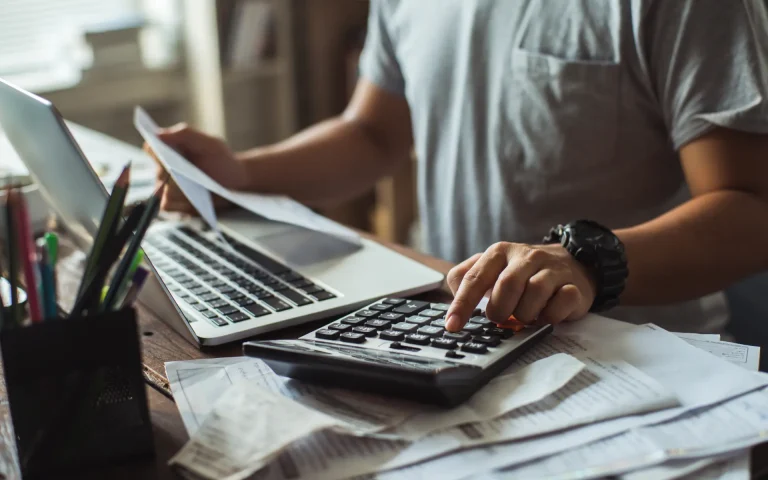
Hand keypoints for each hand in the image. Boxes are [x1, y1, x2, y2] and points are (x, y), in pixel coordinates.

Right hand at [145, 123, 247, 211]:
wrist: (236, 181)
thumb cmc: (222, 159)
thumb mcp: (209, 143)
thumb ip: (185, 134)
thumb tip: (158, 134)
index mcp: (169, 150)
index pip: (151, 149)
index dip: (155, 151)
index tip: (166, 155)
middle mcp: (165, 169)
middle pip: (157, 172)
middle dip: (170, 173)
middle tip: (184, 173)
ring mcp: (169, 188)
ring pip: (160, 191)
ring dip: (175, 190)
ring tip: (193, 187)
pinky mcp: (176, 204)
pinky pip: (167, 205)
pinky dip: (178, 203)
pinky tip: (194, 200)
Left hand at [444, 242, 596, 331]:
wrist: (573, 263)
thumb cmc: (523, 273)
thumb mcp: (493, 269)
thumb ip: (467, 279)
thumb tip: (453, 302)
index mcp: (500, 252)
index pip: (475, 278)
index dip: (462, 304)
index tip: (453, 326)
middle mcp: (526, 256)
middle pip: (507, 285)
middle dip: (500, 310)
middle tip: (501, 318)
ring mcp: (552, 269)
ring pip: (535, 293)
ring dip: (525, 314)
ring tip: (524, 317)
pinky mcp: (574, 286)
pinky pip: (561, 303)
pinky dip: (550, 316)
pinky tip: (546, 317)